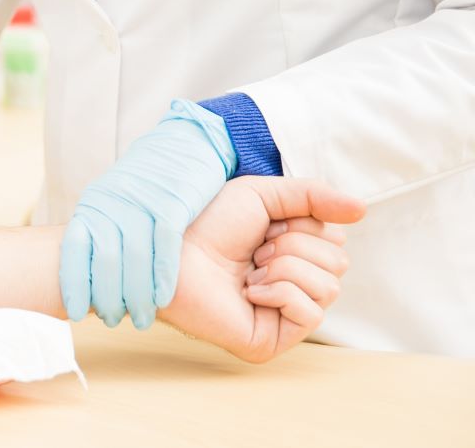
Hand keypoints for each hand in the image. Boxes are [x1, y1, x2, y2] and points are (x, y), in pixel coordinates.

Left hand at [60, 100, 237, 329]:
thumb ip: (102, 234)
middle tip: (113, 320)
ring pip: (134, 258)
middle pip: (103, 259)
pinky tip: (162, 297)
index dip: (72, 282)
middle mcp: (113, 203)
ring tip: (140, 319)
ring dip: (136, 295)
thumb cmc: (149, 184)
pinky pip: (165, 245)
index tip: (74, 312)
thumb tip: (88, 278)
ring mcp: (142, 202)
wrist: (186, 144)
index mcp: (93, 205)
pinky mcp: (173, 202)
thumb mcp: (115, 204)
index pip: (73, 248)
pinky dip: (162, 275)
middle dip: (107, 297)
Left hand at [159, 176, 365, 362]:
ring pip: (329, 287)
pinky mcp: (273, 340)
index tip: (265, 227)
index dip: (302, 226)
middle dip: (294, 247)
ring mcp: (284, 315)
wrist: (172, 251)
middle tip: (255, 250)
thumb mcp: (263, 194)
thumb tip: (362, 210)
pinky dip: (280, 293)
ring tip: (249, 270)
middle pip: (339, 263)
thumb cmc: (208, 223)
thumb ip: (313, 196)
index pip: (336, 239)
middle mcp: (293, 285)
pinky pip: (311, 313)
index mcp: (292, 253)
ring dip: (284, 268)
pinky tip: (248, 292)